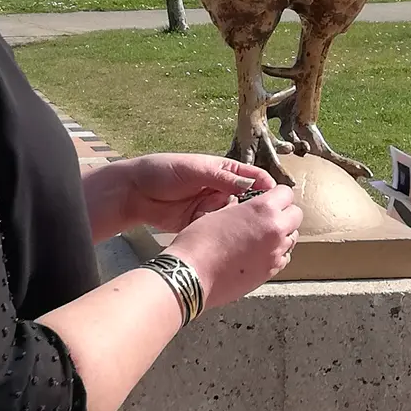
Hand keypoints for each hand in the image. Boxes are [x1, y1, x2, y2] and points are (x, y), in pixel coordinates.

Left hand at [119, 154, 276, 231]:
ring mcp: (212, 209)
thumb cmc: (164, 171)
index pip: (253, 177)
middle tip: (263, 221)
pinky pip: (218, 230)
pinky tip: (228, 240)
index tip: (276, 199)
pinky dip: (222, 235)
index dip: (266, 187)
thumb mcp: (196, 170)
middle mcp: (221, 190)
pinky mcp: (201, 224)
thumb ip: (223, 178)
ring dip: (237, 225)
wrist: (134, 193)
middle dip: (255, 211)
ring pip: (234, 219)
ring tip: (243, 232)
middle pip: (248, 202)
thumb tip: (252, 184)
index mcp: (223, 171)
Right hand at [165, 186, 303, 310]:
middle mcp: (276, 230)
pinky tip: (258, 253)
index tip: (269, 198)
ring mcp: (276, 253)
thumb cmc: (199, 242)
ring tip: (260, 236)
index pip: (286, 193)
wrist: (193, 274)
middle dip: (284, 213)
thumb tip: (246, 208)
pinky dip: (276, 253)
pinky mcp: (271, 272)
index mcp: (264, 209)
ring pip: (292, 237)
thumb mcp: (219, 212)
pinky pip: (283, 257)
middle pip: (296, 215)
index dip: (276, 195)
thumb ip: (241, 208)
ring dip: (281, 234)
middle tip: (267, 217)